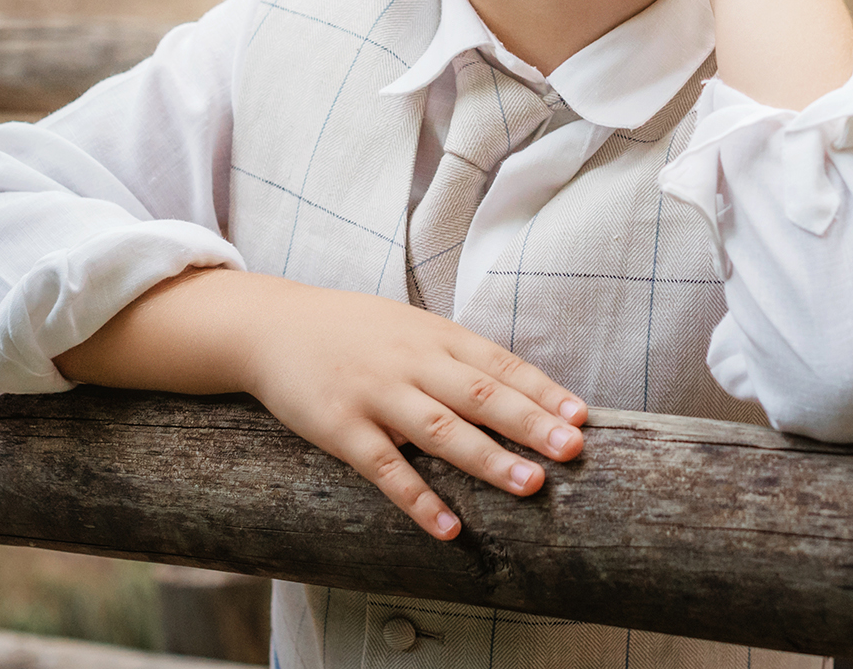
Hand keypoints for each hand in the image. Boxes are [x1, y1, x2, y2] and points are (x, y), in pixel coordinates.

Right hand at [54, 268, 587, 539]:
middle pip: (479, 394)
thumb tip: (520, 386)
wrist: (271, 325)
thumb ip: (458, 354)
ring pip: (439, 430)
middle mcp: (410, 361)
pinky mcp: (340, 428)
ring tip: (530, 486)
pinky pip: (384, 469)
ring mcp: (375, 394)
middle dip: (529, 423)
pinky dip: (418, 499)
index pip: (498, 364)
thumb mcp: (409, 326)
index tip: (582, 417)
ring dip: (487, 459)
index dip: (542, 390)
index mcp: (433, 335)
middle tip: (572, 450)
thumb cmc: (353, 330)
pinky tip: (448, 527)